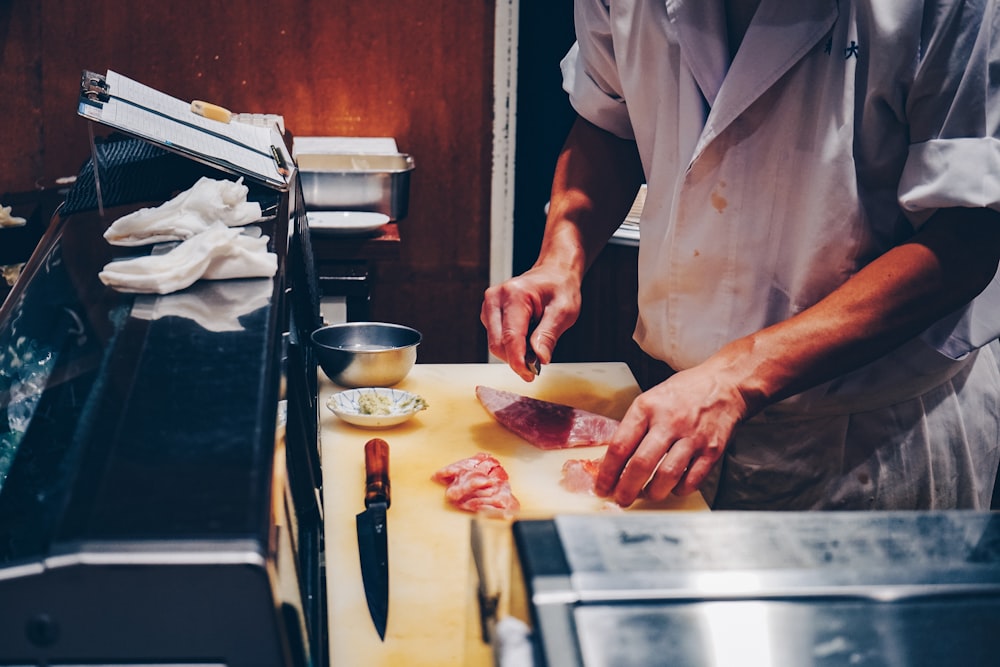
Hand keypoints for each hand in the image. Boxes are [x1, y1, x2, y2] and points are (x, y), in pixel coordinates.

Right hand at [480, 264, 581, 380]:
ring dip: (514, 352)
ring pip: (495, 344)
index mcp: (515, 294)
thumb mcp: (564, 310)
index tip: (529, 376)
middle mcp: (495, 298)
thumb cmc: (560, 288)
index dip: (518, 361)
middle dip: (516, 359)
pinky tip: (526, 335)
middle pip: (497, 344)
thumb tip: (539, 360)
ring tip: (535, 340)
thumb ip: (549, 335)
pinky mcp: (489, 314)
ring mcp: (489, 306)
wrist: (553, 272)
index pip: (511, 337)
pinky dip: (511, 345)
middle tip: (538, 363)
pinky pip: (496, 339)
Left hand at [595, 360, 750, 505]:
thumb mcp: (651, 399)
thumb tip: (614, 460)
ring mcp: (692, 437)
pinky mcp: (712, 450)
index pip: (620, 445)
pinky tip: (672, 488)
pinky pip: (692, 479)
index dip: (607, 472)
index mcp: (647, 408)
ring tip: (646, 495)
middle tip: (620, 500)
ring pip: (667, 475)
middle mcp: (669, 422)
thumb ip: (634, 426)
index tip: (602, 486)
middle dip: (626, 489)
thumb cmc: (684, 393)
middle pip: (641, 464)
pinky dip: (679, 490)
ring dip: (652, 493)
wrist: (725, 384)